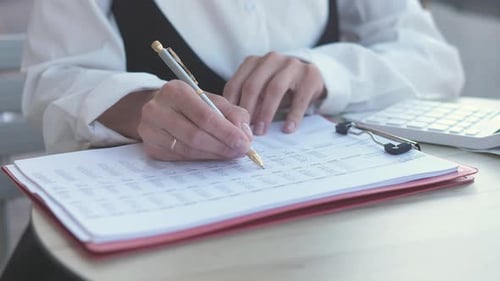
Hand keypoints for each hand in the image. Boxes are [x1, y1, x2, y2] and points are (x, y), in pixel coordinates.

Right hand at [138, 80, 252, 160]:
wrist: (159, 109)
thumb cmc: (190, 104)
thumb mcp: (212, 100)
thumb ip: (232, 113)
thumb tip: (245, 134)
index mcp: (175, 91)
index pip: (205, 116)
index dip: (227, 132)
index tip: (244, 142)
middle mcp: (157, 109)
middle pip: (195, 135)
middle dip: (222, 146)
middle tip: (240, 151)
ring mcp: (150, 130)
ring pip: (188, 149)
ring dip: (213, 155)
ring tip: (230, 154)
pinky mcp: (150, 147)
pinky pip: (179, 158)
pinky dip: (200, 159)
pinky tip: (213, 156)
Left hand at [223, 52, 325, 134]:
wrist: (311, 78)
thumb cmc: (279, 88)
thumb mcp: (261, 91)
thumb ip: (247, 101)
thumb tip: (234, 124)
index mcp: (253, 62)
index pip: (235, 84)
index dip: (232, 106)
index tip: (232, 124)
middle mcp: (271, 59)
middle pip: (253, 85)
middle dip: (248, 110)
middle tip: (246, 131)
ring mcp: (292, 65)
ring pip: (275, 88)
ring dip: (266, 112)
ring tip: (262, 131)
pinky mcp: (310, 75)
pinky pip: (300, 98)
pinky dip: (293, 115)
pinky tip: (287, 129)